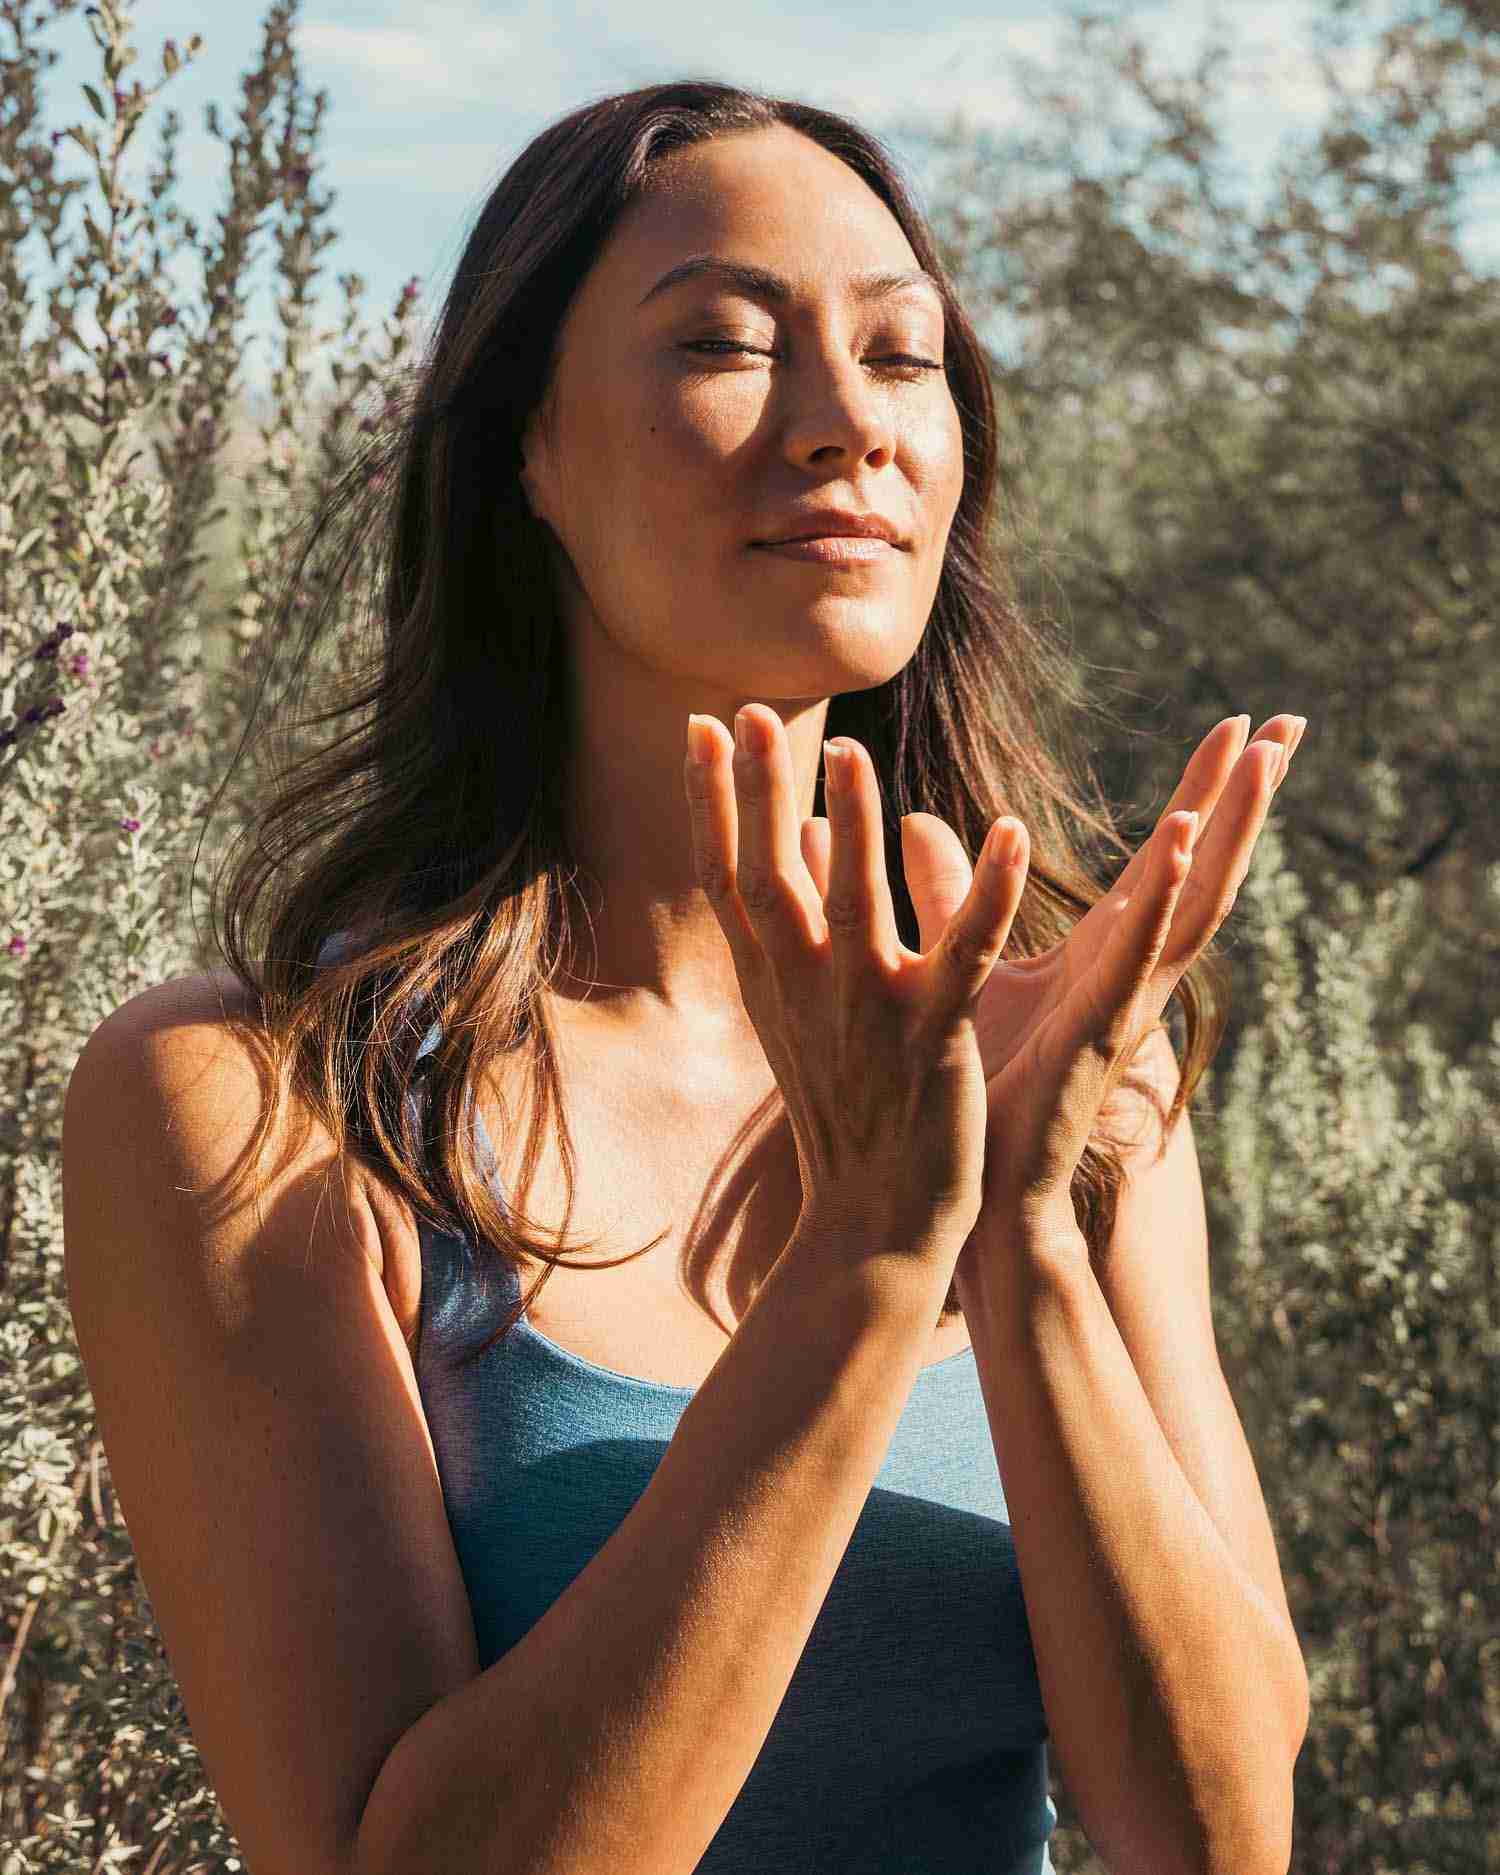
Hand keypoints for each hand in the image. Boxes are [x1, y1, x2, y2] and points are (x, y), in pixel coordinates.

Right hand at [684, 704, 1026, 1263]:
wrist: (874, 1223)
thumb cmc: (846, 1109)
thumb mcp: (805, 1013)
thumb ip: (803, 924)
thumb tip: (808, 835)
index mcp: (775, 981)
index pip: (726, 876)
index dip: (711, 799)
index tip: (699, 725)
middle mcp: (806, 991)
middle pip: (769, 877)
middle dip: (758, 792)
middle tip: (749, 710)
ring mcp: (867, 1015)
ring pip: (854, 906)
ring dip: (851, 827)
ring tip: (850, 751)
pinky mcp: (934, 1038)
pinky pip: (962, 954)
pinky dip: (984, 892)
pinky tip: (1010, 832)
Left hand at [800, 711, 1304, 1246]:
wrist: (976, 1179)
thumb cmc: (977, 1078)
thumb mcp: (959, 960)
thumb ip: (946, 890)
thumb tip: (909, 822)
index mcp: (1105, 950)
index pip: (1166, 855)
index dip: (1203, 792)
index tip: (1236, 723)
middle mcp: (1131, 968)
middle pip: (1201, 867)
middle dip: (1245, 797)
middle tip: (1289, 723)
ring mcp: (1125, 1000)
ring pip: (1192, 903)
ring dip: (1225, 831)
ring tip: (1258, 762)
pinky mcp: (1099, 1033)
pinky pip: (1139, 957)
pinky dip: (1163, 901)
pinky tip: (1181, 847)